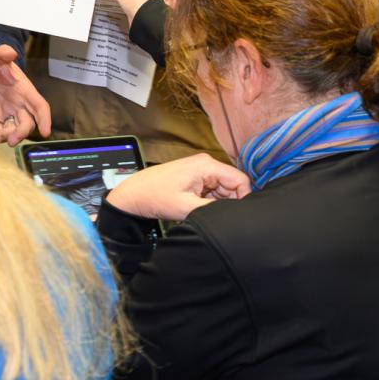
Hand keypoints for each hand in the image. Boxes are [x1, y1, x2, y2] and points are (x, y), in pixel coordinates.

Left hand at [0, 44, 51, 146]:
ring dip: (6, 137)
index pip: (40, 106)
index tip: (46, 132)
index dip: (45, 119)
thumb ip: (2, 53)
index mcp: (24, 91)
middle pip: (27, 123)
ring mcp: (7, 112)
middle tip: (11, 140)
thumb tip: (9, 52)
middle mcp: (19, 104)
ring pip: (13, 130)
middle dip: (21, 133)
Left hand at [105, 153, 251, 220]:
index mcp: (206, 165)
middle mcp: (206, 164)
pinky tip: (196, 208)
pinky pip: (213, 191)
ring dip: (218, 203)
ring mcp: (201, 171)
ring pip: (224, 190)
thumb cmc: (155, 197)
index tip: (236, 214)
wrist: (135, 195)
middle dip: (228, 202)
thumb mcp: (188, 208)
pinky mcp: (196, 178)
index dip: (243, 198)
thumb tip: (235, 213)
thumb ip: (215, 210)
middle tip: (212, 214)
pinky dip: (210, 202)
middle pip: (233, 185)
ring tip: (200, 210)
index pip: (241, 180)